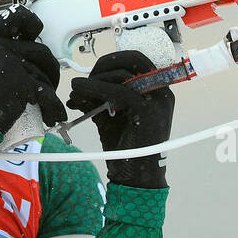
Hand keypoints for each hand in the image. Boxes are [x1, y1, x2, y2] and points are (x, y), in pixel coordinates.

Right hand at [0, 6, 66, 136]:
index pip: (16, 17)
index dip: (32, 24)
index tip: (36, 34)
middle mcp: (1, 48)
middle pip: (40, 50)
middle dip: (49, 67)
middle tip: (48, 80)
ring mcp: (13, 65)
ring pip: (45, 72)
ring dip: (51, 87)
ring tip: (47, 100)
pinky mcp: (23, 85)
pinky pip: (47, 94)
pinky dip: (53, 106)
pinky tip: (53, 115)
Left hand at [66, 50, 174, 187]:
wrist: (136, 177)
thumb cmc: (125, 149)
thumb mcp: (108, 118)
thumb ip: (97, 99)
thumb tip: (76, 88)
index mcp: (156, 90)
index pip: (135, 60)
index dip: (110, 62)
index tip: (91, 75)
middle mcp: (161, 91)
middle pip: (132, 59)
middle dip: (103, 65)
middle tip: (84, 80)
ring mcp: (158, 100)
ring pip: (123, 73)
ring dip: (95, 79)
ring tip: (76, 91)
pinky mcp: (149, 111)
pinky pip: (118, 92)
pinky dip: (95, 89)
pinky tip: (79, 95)